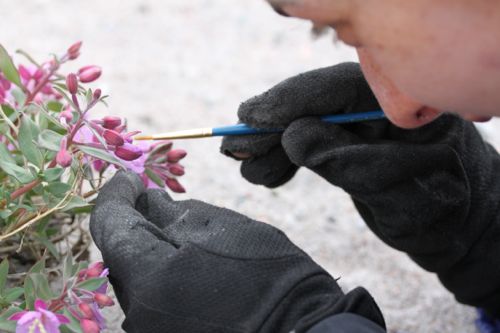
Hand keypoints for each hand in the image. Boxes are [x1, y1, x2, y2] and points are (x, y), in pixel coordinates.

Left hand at [90, 171, 384, 332]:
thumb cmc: (273, 279)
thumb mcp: (227, 231)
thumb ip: (177, 213)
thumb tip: (147, 199)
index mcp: (150, 281)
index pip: (111, 226)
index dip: (117, 193)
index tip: (131, 176)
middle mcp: (138, 313)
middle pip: (120, 254)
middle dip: (135, 221)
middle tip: (157, 197)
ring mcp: (150, 329)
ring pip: (135, 277)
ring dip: (150, 249)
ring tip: (180, 232)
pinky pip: (151, 298)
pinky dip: (161, 273)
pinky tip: (188, 263)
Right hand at [222, 62, 499, 315]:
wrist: (455, 227)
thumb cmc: (439, 206)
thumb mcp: (396, 188)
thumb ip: (345, 160)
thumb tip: (291, 136)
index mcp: (397, 104)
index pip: (334, 89)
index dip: (287, 101)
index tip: (249, 117)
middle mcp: (373, 108)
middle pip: (311, 106)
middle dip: (270, 128)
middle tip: (235, 149)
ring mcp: (358, 127)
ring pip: (304, 127)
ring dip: (271, 147)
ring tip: (248, 169)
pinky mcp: (346, 147)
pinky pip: (308, 146)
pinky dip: (283, 159)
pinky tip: (267, 172)